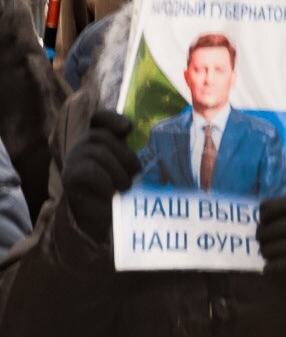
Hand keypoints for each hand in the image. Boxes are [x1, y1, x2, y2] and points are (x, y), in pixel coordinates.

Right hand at [61, 111, 140, 243]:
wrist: (102, 218)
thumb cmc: (123, 189)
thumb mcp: (132, 167)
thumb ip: (139, 151)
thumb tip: (166, 143)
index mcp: (100, 139)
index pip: (99, 119)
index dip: (111, 118)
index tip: (127, 128)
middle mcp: (84, 146)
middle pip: (100, 136)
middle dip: (123, 153)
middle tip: (136, 171)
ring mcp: (74, 160)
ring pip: (97, 153)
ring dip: (117, 170)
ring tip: (125, 186)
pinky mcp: (70, 177)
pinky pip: (88, 171)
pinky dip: (104, 181)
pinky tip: (112, 192)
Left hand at [257, 193, 285, 300]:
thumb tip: (265, 211)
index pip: (279, 206)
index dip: (266, 213)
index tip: (262, 217)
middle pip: (273, 229)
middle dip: (262, 235)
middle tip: (262, 239)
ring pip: (274, 249)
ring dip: (266, 252)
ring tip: (268, 253)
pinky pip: (280, 266)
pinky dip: (270, 268)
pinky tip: (270, 268)